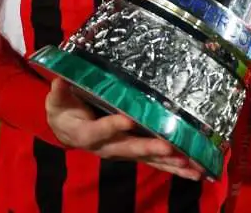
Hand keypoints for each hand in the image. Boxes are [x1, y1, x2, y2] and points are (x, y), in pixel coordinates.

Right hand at [45, 77, 203, 180]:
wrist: (66, 129)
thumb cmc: (63, 110)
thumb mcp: (57, 100)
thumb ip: (60, 92)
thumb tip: (60, 80)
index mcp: (86, 133)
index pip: (99, 131)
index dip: (112, 126)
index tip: (128, 120)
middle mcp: (107, 147)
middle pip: (129, 148)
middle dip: (149, 148)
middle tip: (168, 148)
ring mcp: (123, 151)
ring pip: (147, 159)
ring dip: (169, 163)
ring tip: (191, 166)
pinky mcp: (135, 152)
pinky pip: (155, 161)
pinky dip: (175, 167)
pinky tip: (194, 171)